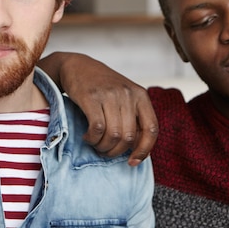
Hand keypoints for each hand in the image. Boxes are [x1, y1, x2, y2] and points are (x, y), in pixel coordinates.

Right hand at [38, 52, 158, 164]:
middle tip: (106, 151)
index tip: (133, 161)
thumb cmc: (102, 86)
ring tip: (96, 145)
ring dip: (103, 147)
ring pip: (114, 135)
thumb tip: (137, 148)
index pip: (151, 129)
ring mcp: (110, 95)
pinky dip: (92, 139)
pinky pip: (97, 129)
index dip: (144, 149)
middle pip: (129, 137)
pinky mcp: (91, 97)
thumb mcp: (124, 96)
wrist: (77, 66)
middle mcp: (128, 94)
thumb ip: (133, 116)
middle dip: (116, 151)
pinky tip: (88, 137)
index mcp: (141, 95)